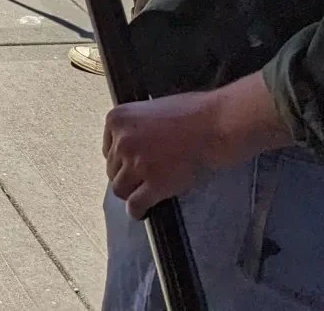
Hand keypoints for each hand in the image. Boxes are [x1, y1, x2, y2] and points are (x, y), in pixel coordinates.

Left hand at [103, 93, 226, 217]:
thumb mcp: (149, 111)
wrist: (215, 124)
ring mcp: (137, 162)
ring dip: (131, 193)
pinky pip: (136, 203)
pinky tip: (141, 213)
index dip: (121, 160)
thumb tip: (128, 149)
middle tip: (143, 179)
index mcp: (117, 120)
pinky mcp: (155, 182)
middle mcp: (122, 141)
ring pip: (120, 188)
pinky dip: (137, 211)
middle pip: (112, 170)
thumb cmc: (190, 114)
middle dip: (127, 176)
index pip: (108, 150)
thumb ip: (134, 129)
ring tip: (143, 194)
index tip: (131, 166)